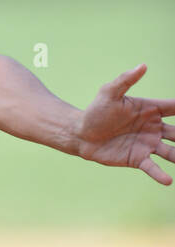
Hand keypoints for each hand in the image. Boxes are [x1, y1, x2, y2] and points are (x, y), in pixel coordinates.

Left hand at [76, 64, 174, 184]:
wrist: (81, 134)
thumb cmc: (96, 111)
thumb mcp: (109, 93)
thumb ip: (126, 80)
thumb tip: (143, 65)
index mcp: (151, 110)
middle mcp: (154, 128)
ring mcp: (148, 145)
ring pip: (172, 152)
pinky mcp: (138, 159)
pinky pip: (153, 167)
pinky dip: (161, 174)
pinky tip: (168, 180)